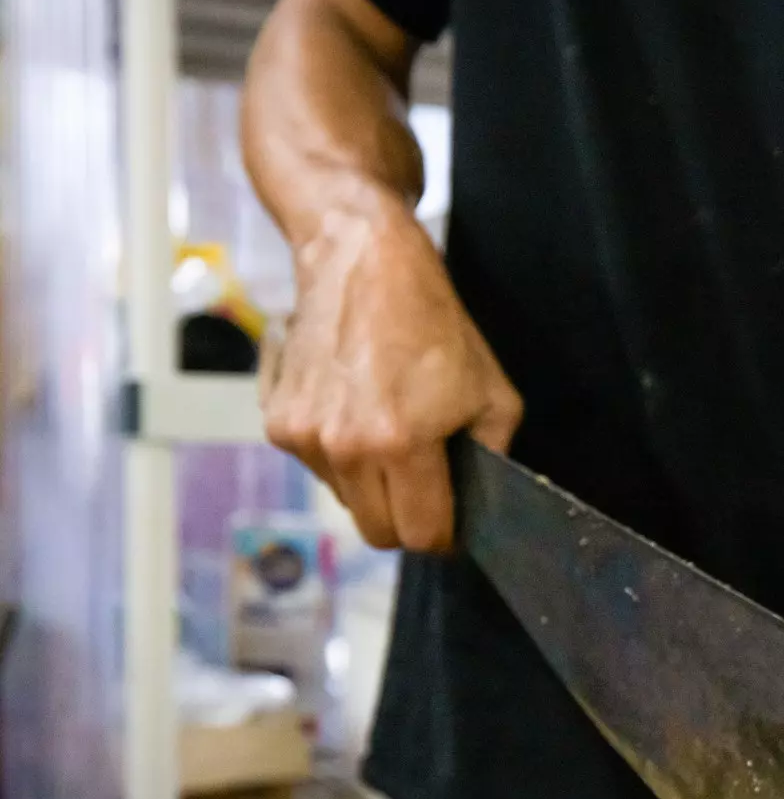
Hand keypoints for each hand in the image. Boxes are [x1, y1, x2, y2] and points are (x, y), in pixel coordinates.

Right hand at [262, 197, 521, 550]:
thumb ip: (493, 455)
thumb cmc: (433, 323)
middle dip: (407, 519)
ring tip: (390, 430)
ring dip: (371, 483)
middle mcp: (342, 448)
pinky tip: (356, 410)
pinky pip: (316, 466)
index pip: (420, 534)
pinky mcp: (275, 420)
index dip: (445, 536)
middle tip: (427, 489)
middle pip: (377, 531)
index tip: (453, 522)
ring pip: (346, 499)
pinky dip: (339, 454)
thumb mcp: (491, 391)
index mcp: (400, 444)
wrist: (360, 263)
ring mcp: (302, 436)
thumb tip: (484, 501)